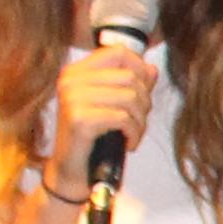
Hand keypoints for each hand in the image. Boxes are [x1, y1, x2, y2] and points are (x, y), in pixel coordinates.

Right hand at [47, 42, 155, 198]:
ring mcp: (72, 98)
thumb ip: (131, 84)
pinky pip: (123, 118)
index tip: (143, 92)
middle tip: (138, 121)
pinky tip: (128, 143)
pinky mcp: (79, 119)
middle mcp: (70, 80)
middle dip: (144, 102)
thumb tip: (151, 68)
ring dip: (140, 121)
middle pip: (129, 77)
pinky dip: (134, 133)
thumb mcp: (114, 106)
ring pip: (130, 98)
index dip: (140, 70)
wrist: (72, 171)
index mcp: (76, 71)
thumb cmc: (95, 137)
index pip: (119, 52)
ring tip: (133, 133)